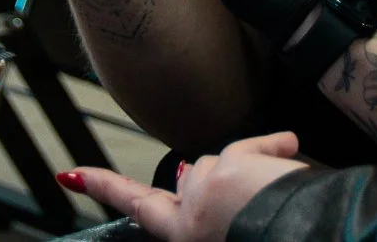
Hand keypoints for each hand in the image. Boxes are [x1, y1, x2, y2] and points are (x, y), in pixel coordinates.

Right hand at [65, 132, 309, 241]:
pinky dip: (276, 149)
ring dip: (252, 168)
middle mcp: (190, 217)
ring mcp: (209, 190)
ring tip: (278, 196)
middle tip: (250, 201)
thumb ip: (202, 212)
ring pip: (226, 158)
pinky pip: (260, 144)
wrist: (307, 241)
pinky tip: (291, 159)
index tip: (69, 173)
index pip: (135, 207)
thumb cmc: (278, 238)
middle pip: (193, 178)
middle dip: (219, 180)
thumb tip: (182, 168)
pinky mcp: (233, 167)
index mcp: (186, 237)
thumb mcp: (224, 231)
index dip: (101, 186)